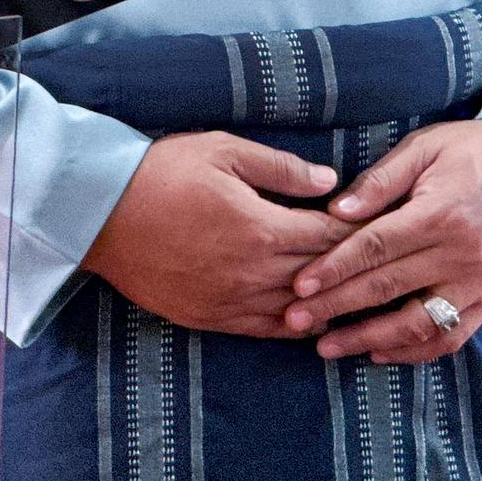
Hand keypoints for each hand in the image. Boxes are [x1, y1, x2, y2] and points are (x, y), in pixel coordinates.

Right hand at [83, 133, 353, 337]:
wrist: (99, 213)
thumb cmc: (160, 172)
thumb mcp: (222, 150)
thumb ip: (280, 168)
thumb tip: (329, 183)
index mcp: (262, 228)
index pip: (330, 236)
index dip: (359, 231)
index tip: (382, 226)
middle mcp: (254, 273)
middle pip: (320, 275)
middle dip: (351, 267)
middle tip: (378, 261)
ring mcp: (231, 300)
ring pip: (298, 311)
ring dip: (326, 303)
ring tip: (352, 295)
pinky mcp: (209, 317)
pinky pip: (264, 330)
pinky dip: (291, 325)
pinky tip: (306, 319)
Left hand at [284, 120, 481, 363]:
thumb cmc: (471, 150)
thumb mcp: (423, 147)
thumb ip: (380, 181)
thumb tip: (335, 211)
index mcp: (441, 213)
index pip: (376, 247)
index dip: (335, 268)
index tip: (299, 286)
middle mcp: (463, 255)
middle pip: (388, 288)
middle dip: (337, 307)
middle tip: (294, 320)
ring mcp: (481, 283)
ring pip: (418, 324)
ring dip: (369, 339)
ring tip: (327, 347)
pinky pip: (451, 337)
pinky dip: (414, 350)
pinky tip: (378, 352)